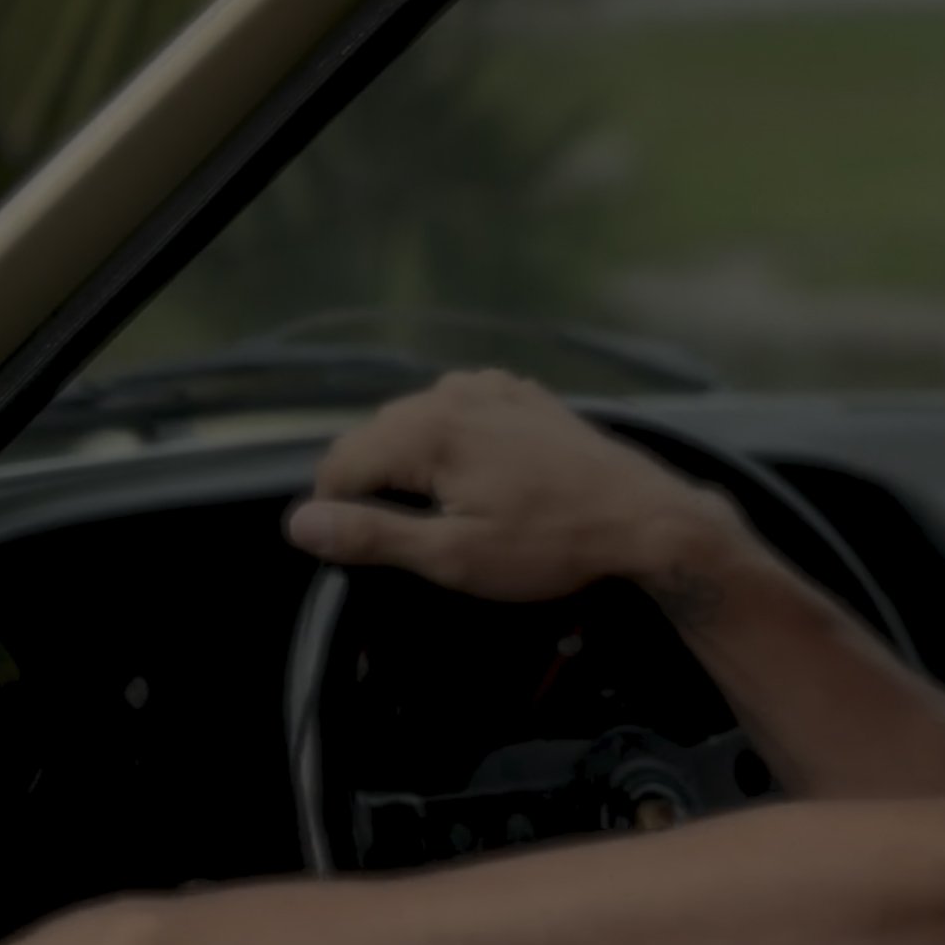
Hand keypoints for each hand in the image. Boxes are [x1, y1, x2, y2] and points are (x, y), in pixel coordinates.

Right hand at [284, 369, 746, 601]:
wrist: (644, 519)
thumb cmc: (553, 543)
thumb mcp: (455, 556)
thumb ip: (372, 536)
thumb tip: (300, 523)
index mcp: (428, 429)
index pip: (339, 464)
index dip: (339, 514)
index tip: (368, 552)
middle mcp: (452, 393)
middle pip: (374, 438)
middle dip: (377, 487)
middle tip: (417, 540)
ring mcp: (490, 388)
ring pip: (416, 421)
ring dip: (415, 463)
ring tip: (453, 513)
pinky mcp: (521, 395)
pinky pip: (460, 409)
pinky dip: (455, 440)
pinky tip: (484, 478)